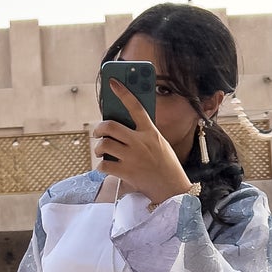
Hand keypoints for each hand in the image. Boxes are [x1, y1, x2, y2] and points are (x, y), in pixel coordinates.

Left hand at [92, 79, 194, 205]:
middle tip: (98, 132)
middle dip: (100, 128)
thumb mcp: (159, 144)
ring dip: (99, 147)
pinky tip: (104, 167)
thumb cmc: (165, 165)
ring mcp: (133, 157)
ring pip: (104, 144)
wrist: (172, 189)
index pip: (136, 106)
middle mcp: (140, 142)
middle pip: (111, 126)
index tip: (112, 82)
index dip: (123, 92)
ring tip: (100, 150)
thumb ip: (143, 134)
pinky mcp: (126, 173)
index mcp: (150, 132)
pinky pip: (104, 165)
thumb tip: (120, 127)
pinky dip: (101, 166)